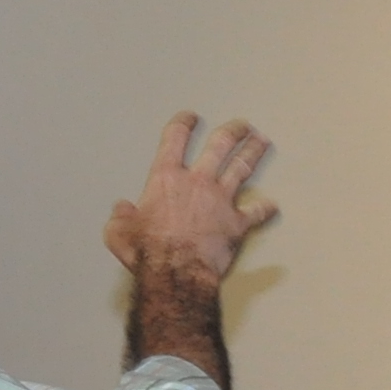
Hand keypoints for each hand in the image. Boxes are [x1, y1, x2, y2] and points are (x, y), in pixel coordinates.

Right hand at [105, 113, 276, 287]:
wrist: (175, 271)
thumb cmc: (146, 251)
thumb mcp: (118, 232)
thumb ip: (121, 217)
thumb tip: (122, 210)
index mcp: (166, 179)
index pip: (175, 139)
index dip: (183, 124)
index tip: (190, 118)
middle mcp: (197, 182)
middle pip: (220, 145)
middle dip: (233, 131)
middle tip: (241, 125)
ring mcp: (220, 200)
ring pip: (242, 168)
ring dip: (253, 152)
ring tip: (262, 141)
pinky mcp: (237, 223)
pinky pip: (256, 213)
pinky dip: (265, 209)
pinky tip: (272, 206)